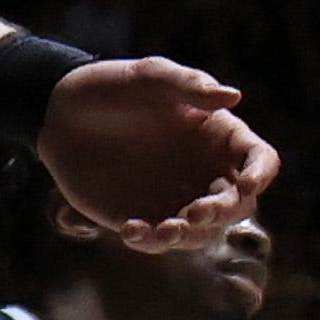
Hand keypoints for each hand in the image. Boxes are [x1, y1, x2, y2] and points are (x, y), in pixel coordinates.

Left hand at [35, 51, 277, 251]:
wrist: (59, 113)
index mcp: (219, 137)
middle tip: (195, 212)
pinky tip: (130, 230)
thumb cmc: (112, 87)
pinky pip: (159, 240)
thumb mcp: (149, 77)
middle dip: (222, 212)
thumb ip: (189, 85)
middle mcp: (206, 171)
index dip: (260, 173)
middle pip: (238, 204)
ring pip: (203, 232)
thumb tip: (234, 95)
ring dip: (189, 236)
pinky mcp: (143, 216)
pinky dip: (150, 242)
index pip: (259, 159)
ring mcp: (176, 198)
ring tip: (161, 228)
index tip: (245, 184)